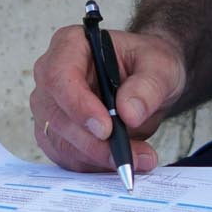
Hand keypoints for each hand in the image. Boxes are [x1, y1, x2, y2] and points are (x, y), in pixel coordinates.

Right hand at [27, 23, 186, 173]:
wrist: (149, 82)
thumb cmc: (149, 64)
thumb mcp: (160, 67)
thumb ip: (148, 87)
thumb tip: (129, 113)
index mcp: (71, 45)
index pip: (60, 76)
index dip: (78, 105)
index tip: (107, 129)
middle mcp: (51, 75)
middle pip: (56, 115)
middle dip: (93, 143)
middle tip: (130, 156)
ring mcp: (50, 106)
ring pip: (60, 142)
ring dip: (98, 158)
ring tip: (139, 160)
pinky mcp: (56, 133)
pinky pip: (66, 157)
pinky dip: (94, 166)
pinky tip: (121, 161)